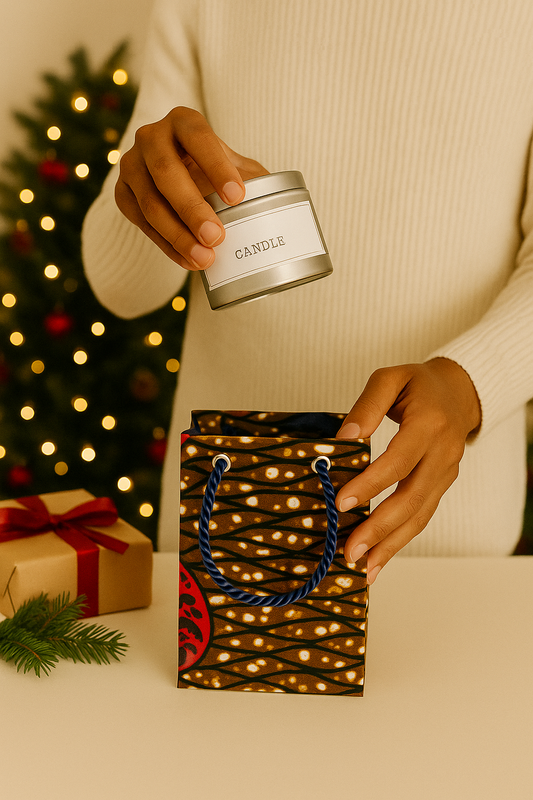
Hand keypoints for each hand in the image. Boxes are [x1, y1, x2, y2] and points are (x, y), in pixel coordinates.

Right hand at [115, 106, 268, 269]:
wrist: (181, 181)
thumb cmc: (218, 172)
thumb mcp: (238, 167)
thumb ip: (254, 180)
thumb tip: (281, 209)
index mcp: (183, 121)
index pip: (197, 136)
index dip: (216, 166)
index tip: (237, 197)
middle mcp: (151, 137)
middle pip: (166, 172)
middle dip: (192, 209)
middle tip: (217, 238)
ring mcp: (132, 165)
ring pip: (150, 203)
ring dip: (178, 235)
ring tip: (204, 259)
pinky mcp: (122, 194)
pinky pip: (142, 224)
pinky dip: (167, 246)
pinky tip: (188, 260)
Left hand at [335, 358, 480, 583]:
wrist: (459, 392)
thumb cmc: (418, 384)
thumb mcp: (389, 378)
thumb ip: (367, 405)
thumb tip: (344, 437)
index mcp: (429, 424)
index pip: (398, 461)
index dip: (370, 484)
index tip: (341, 502)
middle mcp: (442, 453)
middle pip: (411, 498)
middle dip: (379, 528)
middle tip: (350, 550)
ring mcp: (445, 473)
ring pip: (420, 515)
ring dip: (391, 544)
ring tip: (363, 567)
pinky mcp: (442, 485)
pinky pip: (422, 516)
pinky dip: (401, 539)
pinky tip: (380, 558)